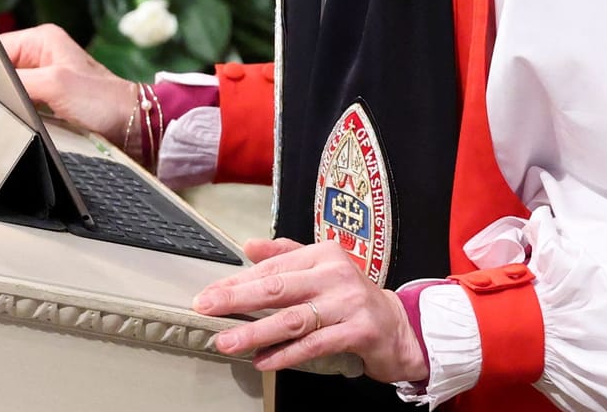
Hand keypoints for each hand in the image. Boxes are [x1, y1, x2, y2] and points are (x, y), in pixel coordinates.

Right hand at [0, 24, 134, 144]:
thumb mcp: (54, 85)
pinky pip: (22, 102)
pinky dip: (19, 111)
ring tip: (9, 111)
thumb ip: (18, 81)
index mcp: (42, 39)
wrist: (132, 127)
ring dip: (8, 100)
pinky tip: (19, 119)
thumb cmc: (103, 100)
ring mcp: (46, 77)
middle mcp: (42, 55)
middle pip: (0, 69)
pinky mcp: (50, 99)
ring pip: (10, 87)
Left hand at [193, 238, 427, 383]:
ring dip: (255, 332)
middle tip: (206, 309)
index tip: (209, 293)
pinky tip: (263, 360)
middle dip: (236, 299)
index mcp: (323, 254)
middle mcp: (335, 274)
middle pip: (277, 289)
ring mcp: (348, 303)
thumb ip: (286, 255)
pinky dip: (285, 354)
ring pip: (292, 319)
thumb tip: (249, 245)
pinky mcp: (358, 332)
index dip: (237, 281)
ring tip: (228, 341)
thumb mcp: (322, 268)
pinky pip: (314, 344)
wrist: (399, 326)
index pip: (272, 268)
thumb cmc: (352, 297)